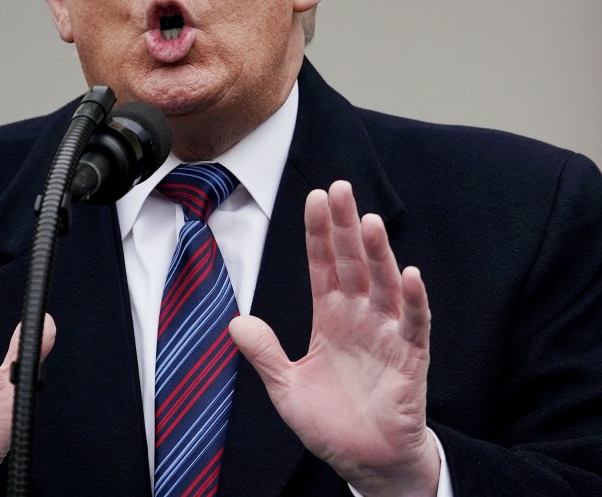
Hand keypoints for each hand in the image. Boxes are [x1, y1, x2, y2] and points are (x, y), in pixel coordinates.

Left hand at [229, 181, 439, 496]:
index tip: (315, 197)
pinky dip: (414, 300)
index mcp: (330, 318)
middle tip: (341, 188)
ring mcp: (387, 335)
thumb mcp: (285, 387)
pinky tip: (411, 274)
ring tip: (369, 221)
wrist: (366, 462)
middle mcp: (360, 318)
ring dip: (378, 254)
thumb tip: (235, 321)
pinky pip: (414, 325)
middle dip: (346, 227)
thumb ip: (264, 353)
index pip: (323, 265)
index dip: (319, 233)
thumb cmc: (330, 423)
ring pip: (384, 285)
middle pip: (353, 263)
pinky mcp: (410, 359)